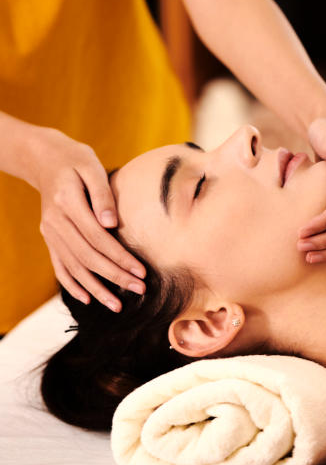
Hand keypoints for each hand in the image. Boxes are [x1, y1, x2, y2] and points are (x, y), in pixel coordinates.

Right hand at [29, 128, 145, 310]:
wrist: (46, 159)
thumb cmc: (76, 160)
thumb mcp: (92, 167)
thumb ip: (103, 195)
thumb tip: (112, 224)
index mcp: (67, 202)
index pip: (97, 237)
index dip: (120, 256)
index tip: (142, 271)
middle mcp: (54, 221)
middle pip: (87, 256)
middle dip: (114, 277)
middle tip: (140, 290)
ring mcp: (49, 231)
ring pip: (73, 266)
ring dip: (96, 288)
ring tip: (117, 306)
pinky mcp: (49, 237)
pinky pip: (58, 265)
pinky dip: (71, 284)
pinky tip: (87, 298)